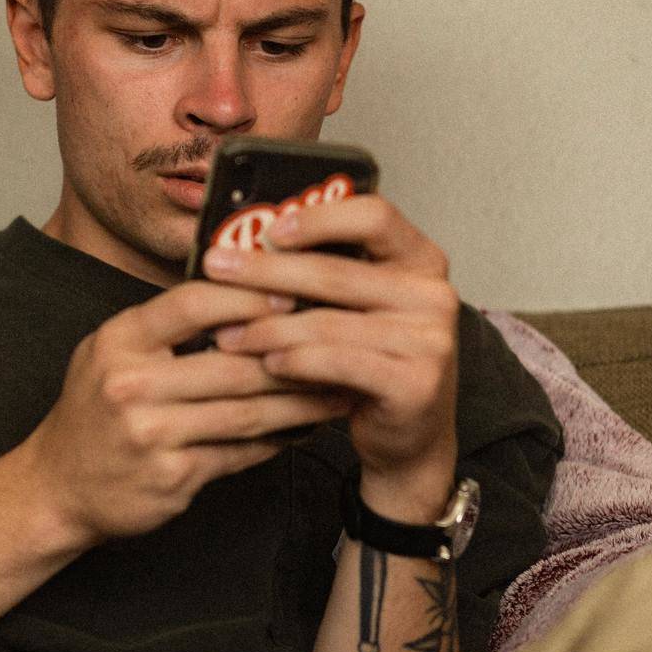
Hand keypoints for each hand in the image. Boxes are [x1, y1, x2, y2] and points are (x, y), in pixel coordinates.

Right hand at [20, 280, 356, 548]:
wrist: (55, 488)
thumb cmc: (94, 412)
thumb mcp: (112, 351)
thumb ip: (167, 326)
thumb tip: (245, 292)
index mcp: (119, 340)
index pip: (191, 304)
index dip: (248, 297)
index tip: (295, 294)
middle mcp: (131, 385)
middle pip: (232, 363)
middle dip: (295, 356)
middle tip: (343, 345)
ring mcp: (150, 435)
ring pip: (246, 412)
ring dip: (300, 402)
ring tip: (339, 389)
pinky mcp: (171, 477)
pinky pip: (240, 452)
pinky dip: (278, 440)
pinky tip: (306, 428)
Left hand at [203, 195, 458, 519]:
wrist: (413, 435)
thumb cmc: (377, 362)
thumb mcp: (362, 308)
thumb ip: (328, 274)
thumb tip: (247, 247)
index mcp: (421, 260)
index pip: (374, 216)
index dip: (319, 218)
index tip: (270, 230)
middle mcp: (433, 294)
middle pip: (337, 272)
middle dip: (266, 270)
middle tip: (218, 268)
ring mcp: (429, 341)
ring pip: (328, 323)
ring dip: (268, 328)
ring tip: (228, 333)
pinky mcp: (414, 383)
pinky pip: (337, 363)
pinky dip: (294, 362)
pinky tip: (266, 362)